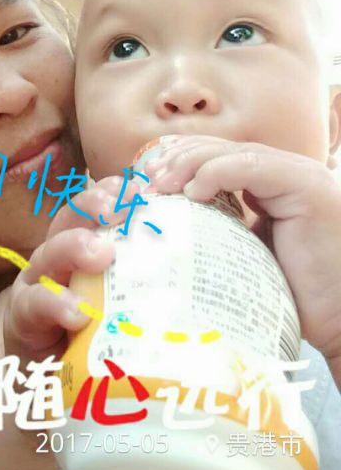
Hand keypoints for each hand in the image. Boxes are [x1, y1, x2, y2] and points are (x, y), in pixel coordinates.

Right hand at [3, 177, 138, 375]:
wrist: (45, 376)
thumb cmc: (93, 336)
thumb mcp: (125, 304)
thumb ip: (153, 287)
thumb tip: (213, 278)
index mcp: (83, 247)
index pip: (97, 209)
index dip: (115, 192)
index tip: (142, 188)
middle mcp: (58, 257)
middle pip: (70, 218)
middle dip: (93, 206)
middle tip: (119, 209)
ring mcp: (37, 284)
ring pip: (48, 253)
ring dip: (73, 247)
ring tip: (101, 254)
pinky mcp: (21, 316)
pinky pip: (34, 304)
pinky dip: (55, 304)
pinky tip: (77, 313)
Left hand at [144, 135, 340, 365]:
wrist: (338, 320)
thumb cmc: (287, 295)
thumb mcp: (240, 253)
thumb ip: (216, 230)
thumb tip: (166, 228)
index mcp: (266, 185)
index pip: (216, 157)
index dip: (178, 161)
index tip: (147, 180)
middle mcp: (282, 174)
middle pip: (220, 149)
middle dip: (177, 158)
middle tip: (147, 180)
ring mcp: (296, 176)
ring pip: (232, 152)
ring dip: (188, 163)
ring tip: (160, 185)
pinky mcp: (306, 186)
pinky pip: (252, 166)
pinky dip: (216, 173)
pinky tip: (192, 192)